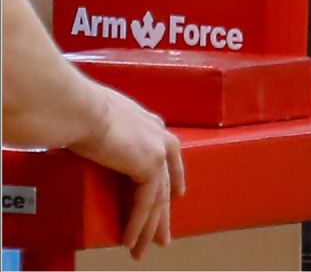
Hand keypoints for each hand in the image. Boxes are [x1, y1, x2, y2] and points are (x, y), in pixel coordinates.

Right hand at [69, 85, 185, 259]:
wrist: (83, 110)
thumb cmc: (83, 110)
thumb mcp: (105, 118)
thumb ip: (111, 130)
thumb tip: (95, 137)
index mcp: (150, 123)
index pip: (170, 154)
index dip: (174, 176)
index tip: (177, 194)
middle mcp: (159, 135)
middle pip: (165, 182)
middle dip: (162, 214)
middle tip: (162, 238)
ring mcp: (157, 150)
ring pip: (157, 199)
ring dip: (147, 229)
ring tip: (140, 251)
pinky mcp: (149, 166)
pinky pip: (145, 205)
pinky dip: (137, 226)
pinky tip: (130, 242)